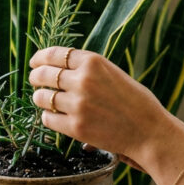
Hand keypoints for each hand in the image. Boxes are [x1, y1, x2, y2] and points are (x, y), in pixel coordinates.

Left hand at [28, 46, 180, 167]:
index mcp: (93, 62)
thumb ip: (88, 69)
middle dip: (35, 77)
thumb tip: (58, 67)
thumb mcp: (112, 73)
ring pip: (42, 97)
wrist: (149, 131)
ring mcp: (78, 104)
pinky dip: (48, 118)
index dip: (40, 58)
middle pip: (44, 74)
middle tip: (34, 81)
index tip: (35, 62)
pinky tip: (54, 117)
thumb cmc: (134, 101)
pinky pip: (48, 119)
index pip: (54, 54)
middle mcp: (83, 80)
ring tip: (44, 100)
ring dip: (40, 98)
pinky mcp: (75, 127)